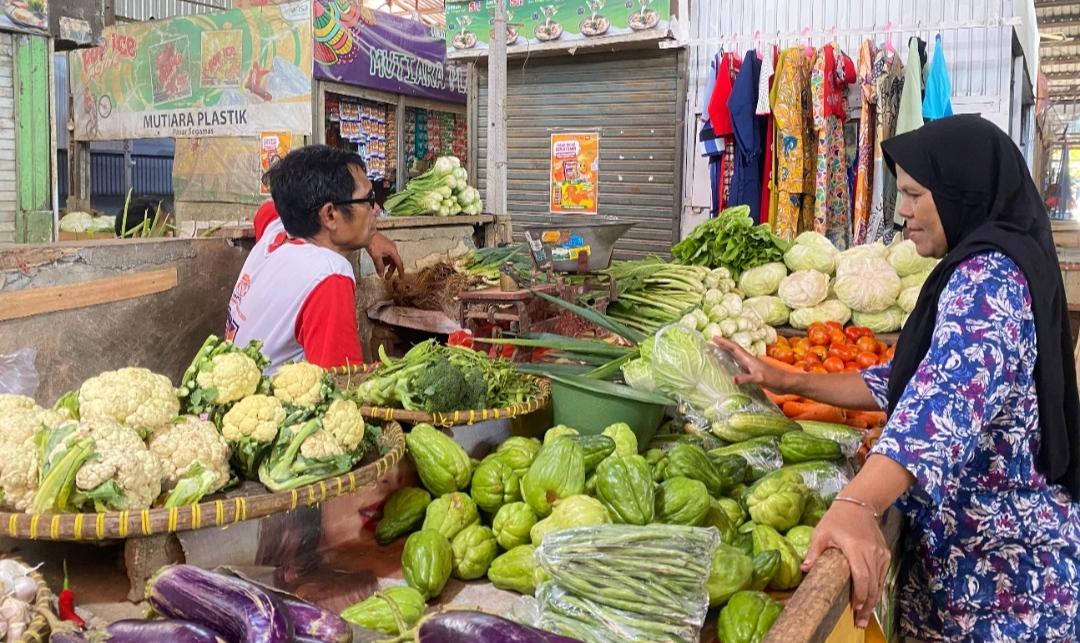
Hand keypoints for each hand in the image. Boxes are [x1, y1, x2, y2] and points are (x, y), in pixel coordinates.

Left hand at [367, 232, 403, 278]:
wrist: (368, 234)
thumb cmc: (373, 242)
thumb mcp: (376, 257)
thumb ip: (379, 267)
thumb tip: (381, 274)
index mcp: (393, 251)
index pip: (399, 263)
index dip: (400, 271)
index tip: (401, 277)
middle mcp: (393, 248)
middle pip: (394, 262)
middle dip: (390, 270)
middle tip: (386, 277)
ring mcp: (389, 246)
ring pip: (390, 259)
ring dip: (386, 265)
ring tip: (380, 268)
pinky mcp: (384, 245)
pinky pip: (386, 255)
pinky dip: (384, 260)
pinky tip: (378, 262)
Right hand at [713, 337, 791, 390]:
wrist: (786, 383)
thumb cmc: (774, 379)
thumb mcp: (759, 379)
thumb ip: (747, 378)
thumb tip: (733, 379)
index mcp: (749, 359)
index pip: (734, 348)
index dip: (724, 342)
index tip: (713, 337)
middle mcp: (749, 361)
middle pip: (733, 350)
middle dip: (723, 345)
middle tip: (712, 342)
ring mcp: (751, 367)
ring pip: (736, 358)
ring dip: (726, 354)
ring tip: (717, 352)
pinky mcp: (753, 373)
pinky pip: (739, 366)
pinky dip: (732, 365)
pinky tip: (729, 370)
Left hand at [802, 501, 890, 629]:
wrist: (858, 505)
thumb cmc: (836, 519)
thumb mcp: (821, 533)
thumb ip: (814, 552)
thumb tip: (804, 569)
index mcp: (855, 547)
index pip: (861, 576)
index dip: (859, 594)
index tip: (854, 608)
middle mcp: (872, 552)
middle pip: (872, 583)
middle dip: (867, 605)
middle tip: (859, 622)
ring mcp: (880, 553)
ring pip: (879, 582)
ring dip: (873, 600)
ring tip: (864, 617)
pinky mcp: (885, 554)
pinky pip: (882, 575)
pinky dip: (877, 589)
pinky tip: (870, 600)